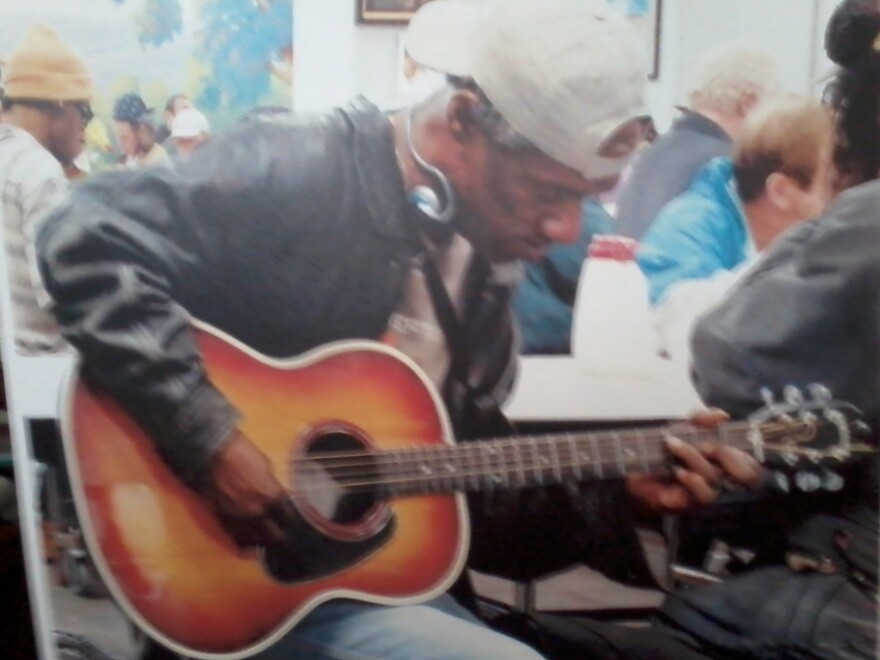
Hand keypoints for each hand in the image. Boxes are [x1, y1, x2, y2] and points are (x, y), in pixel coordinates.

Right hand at [203, 429, 297, 547]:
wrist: (213, 453)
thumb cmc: (243, 454)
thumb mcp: (266, 467)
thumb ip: (273, 486)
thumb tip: (278, 497)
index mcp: (272, 496)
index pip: (287, 518)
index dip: (287, 519)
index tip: (286, 519)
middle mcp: (258, 512)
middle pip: (274, 536)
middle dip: (278, 536)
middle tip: (278, 533)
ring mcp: (240, 519)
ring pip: (254, 543)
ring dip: (260, 542)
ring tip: (263, 538)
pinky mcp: (223, 521)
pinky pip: (237, 540)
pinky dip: (244, 542)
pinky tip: (248, 540)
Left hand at [626, 408, 763, 515]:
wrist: (633, 472)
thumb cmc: (662, 452)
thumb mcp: (681, 429)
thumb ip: (701, 420)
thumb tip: (722, 415)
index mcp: (722, 461)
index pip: (751, 464)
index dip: (747, 455)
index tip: (728, 437)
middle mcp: (719, 478)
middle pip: (743, 473)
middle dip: (728, 455)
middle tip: (706, 444)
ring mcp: (706, 492)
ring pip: (714, 477)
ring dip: (695, 458)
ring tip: (673, 446)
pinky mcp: (690, 503)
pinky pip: (703, 496)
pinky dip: (693, 481)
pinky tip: (679, 471)